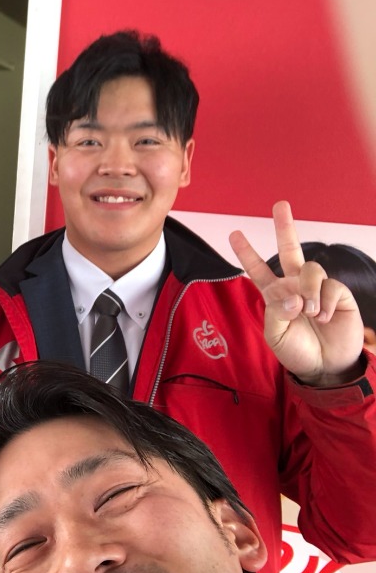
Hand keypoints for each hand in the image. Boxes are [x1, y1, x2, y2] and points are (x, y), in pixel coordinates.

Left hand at [229, 201, 363, 385]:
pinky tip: (324, 317)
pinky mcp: (338, 293)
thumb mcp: (276, 335)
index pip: (257, 270)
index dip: (247, 253)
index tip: (235, 234)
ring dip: (309, 291)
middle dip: (285, 227)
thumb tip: (294, 296)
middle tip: (280, 205)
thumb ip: (278, 312)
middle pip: (289, 250)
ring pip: (311, 269)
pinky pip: (331, 286)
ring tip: (310, 314)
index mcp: (274, 294)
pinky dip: (325, 303)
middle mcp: (294, 285)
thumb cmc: (296, 351)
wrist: (324, 367)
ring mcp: (316, 287)